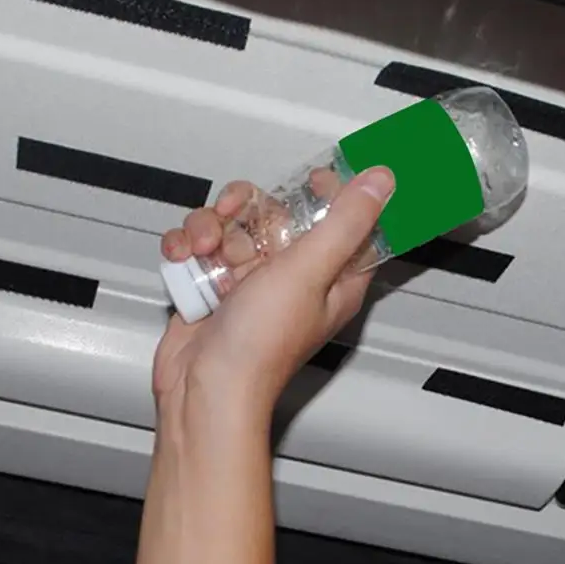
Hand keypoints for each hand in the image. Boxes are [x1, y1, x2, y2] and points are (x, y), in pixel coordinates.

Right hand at [154, 167, 394, 434]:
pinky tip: (184, 260)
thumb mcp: (310, 271)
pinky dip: (185, 247)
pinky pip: (198, 247)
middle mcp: (291, 277)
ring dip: (208, 227)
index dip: (331, 194)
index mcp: (331, 277)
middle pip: (275, 213)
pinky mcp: (211, 287)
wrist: (203, 386)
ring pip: (230, 225)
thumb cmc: (260, 347)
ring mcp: (248, 281)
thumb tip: (380, 183)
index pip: (345, 221)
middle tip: (236, 216)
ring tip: (203, 249)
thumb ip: (345, 222)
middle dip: (247, 209)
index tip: (312, 177)